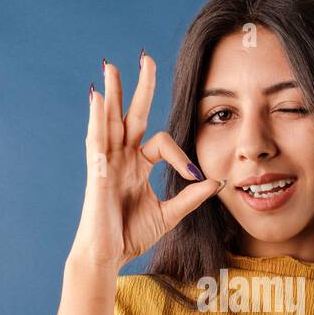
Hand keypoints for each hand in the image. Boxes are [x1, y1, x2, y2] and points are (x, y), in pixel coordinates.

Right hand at [70, 53, 225, 271]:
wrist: (110, 256)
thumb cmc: (131, 235)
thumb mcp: (170, 214)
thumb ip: (191, 197)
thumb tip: (217, 181)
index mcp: (137, 165)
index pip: (162, 143)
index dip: (182, 156)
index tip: (196, 175)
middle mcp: (121, 158)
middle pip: (132, 115)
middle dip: (140, 87)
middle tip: (146, 58)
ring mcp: (107, 162)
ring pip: (110, 119)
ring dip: (111, 92)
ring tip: (111, 66)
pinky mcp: (97, 171)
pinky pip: (96, 140)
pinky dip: (96, 118)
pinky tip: (97, 98)